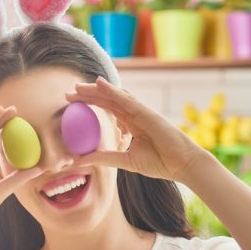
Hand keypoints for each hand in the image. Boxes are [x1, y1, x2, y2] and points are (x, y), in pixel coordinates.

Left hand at [67, 77, 208, 183]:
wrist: (182, 165)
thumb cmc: (159, 163)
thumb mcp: (124, 161)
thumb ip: (103, 158)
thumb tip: (79, 161)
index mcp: (130, 124)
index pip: (107, 110)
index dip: (90, 104)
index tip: (71, 104)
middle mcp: (134, 115)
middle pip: (107, 100)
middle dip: (88, 95)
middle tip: (68, 94)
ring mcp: (141, 112)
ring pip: (115, 96)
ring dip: (96, 90)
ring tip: (78, 87)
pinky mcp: (147, 113)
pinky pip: (127, 100)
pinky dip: (113, 90)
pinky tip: (100, 84)